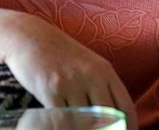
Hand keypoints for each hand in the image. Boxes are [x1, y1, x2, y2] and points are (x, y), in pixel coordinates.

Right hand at [0, 13, 137, 129]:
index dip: (128, 128)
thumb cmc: (60, 53)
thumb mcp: (88, 64)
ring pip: (85, 122)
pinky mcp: (50, 90)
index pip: (125, 108)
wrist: (29, 36)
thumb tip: (116, 117)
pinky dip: (64, 126)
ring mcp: (71, 83)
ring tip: (81, 129)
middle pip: (108, 118)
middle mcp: (91, 76)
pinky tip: (63, 126)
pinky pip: (62, 119)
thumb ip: (102, 87)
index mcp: (104, 71)